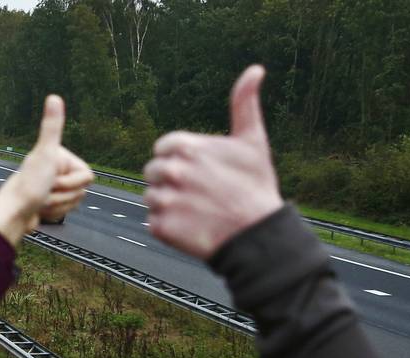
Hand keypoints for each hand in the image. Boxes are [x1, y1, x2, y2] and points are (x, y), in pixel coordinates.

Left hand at [0, 95, 92, 244]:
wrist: (13, 215)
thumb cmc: (27, 186)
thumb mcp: (44, 154)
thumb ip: (52, 126)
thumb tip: (53, 98)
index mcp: (60, 156)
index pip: (88, 176)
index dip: (71, 183)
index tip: (53, 179)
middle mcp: (56, 169)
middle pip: (81, 189)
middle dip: (63, 195)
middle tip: (45, 191)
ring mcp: (52, 185)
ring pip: (74, 201)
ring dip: (57, 205)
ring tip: (41, 200)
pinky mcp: (49, 200)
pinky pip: (64, 211)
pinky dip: (53, 213)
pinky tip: (40, 208)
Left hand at [144, 66, 282, 259]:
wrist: (257, 235)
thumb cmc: (256, 187)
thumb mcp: (253, 141)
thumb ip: (244, 104)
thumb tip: (255, 69)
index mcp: (186, 147)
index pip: (162, 149)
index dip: (180, 159)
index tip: (200, 171)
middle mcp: (171, 171)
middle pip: (154, 172)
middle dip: (172, 181)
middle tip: (201, 192)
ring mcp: (164, 200)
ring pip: (152, 197)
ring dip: (169, 204)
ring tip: (198, 210)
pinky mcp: (161, 227)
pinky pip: (153, 222)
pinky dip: (168, 226)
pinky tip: (192, 226)